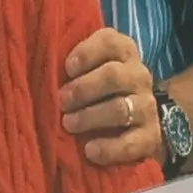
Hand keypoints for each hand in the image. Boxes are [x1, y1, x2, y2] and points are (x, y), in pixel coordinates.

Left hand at [57, 27, 161, 167]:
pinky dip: (109, 148)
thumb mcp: (89, 67)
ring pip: (120, 108)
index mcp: (123, 52)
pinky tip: (90, 150)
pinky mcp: (150, 136)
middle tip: (62, 101)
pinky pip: (131, 143)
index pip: (110, 41)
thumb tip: (42, 65)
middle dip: (83, 88)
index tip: (67, 68)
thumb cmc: (99, 87)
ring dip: (90, 117)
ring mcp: (147, 106)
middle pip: (113, 76)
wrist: (136, 120)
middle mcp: (138, 75)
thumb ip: (73, 63)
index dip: (86, 52)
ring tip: (69, 123)